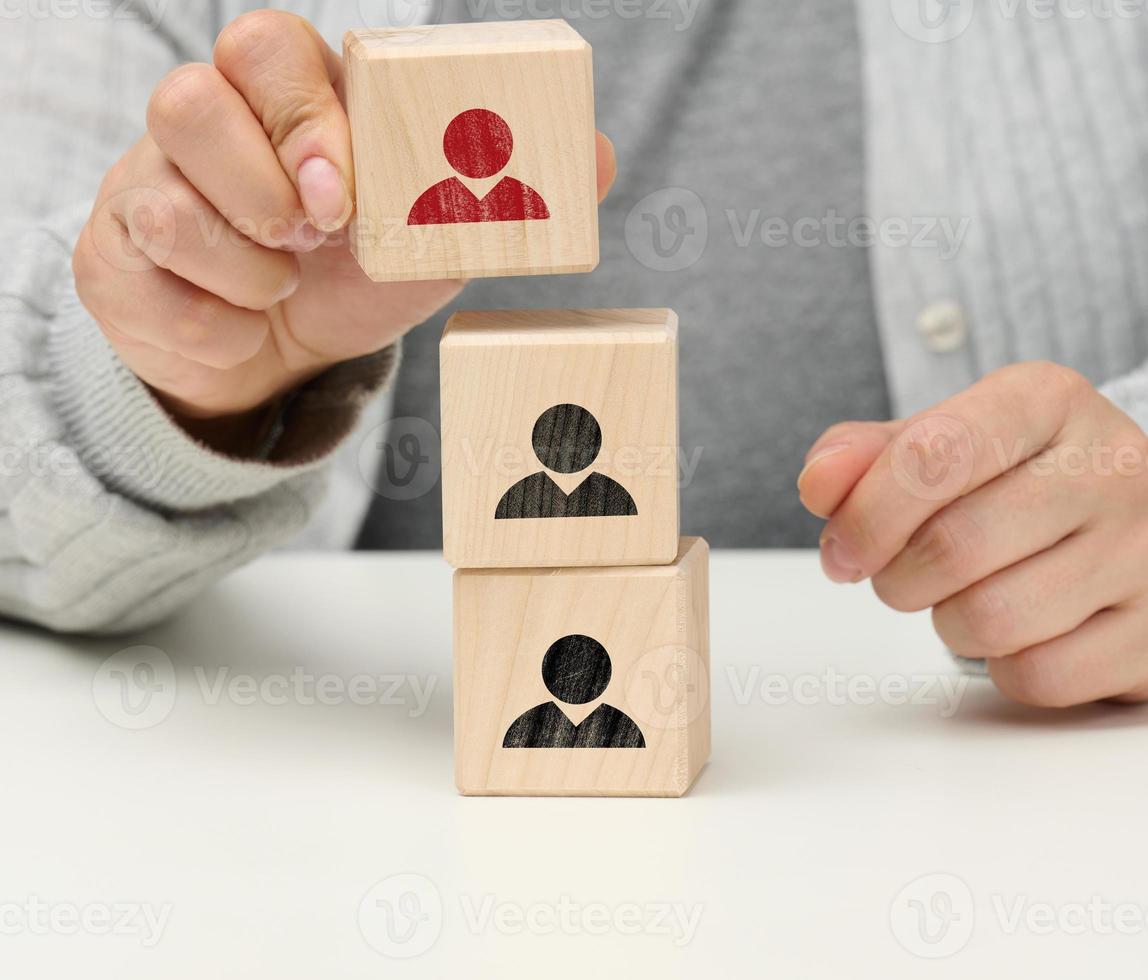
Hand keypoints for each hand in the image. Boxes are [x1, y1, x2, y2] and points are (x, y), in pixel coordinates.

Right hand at [73, 10, 616, 450]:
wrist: (287, 356)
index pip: (265, 48)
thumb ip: (504, 189)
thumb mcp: (438, 234)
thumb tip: (598, 154)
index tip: (348, 197)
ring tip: (284, 288)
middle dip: (262, 184)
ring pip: (158, 196)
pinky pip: (141, 279)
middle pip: (187, 98)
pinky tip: (241, 326)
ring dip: (241, 265)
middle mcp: (206, 128)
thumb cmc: (359, 276)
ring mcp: (148, 185)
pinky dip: (211, 324)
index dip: (303, 117)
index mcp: (287, 101)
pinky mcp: (115, 255)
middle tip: (316, 238)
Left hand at [798, 361, 1147, 706]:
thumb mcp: (942, 443)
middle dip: (898, 578)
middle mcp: (1111, 468)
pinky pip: (1040, 677)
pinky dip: (1005, 669)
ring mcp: (1145, 552)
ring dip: (948, 624)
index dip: (867, 515)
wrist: (1128, 521)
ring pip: (993, 620)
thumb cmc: (1016, 481)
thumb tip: (820, 481)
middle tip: (901, 575)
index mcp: (1047, 402)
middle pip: (953, 547)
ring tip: (965, 596)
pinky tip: (1020, 631)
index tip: (843, 549)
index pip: (933, 455)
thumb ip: (867, 456)